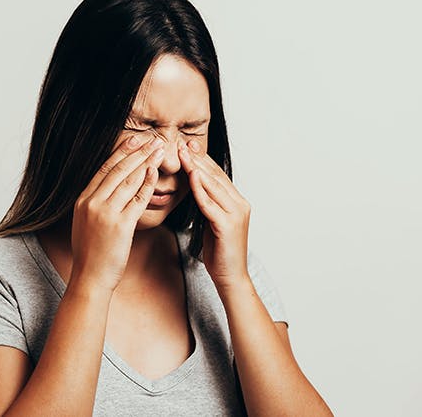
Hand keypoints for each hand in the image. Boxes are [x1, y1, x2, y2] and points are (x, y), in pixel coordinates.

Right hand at [70, 135, 164, 291]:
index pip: (103, 170)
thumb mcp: (85, 224)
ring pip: (128, 180)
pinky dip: (147, 183)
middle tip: (151, 138)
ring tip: (158, 149)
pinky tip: (156, 172)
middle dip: (136, 152)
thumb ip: (93, 205)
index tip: (133, 140)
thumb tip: (104, 191)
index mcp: (82, 201)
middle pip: (117, 170)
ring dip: (145, 162)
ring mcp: (105, 213)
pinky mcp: (120, 225)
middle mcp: (92, 203)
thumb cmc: (92, 255)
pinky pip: (137, 199)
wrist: (90, 278)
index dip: (120, 153)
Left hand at [178, 139, 250, 288]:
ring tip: (182, 154)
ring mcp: (236, 214)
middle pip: (215, 176)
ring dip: (196, 168)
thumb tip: (196, 190)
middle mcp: (240, 204)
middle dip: (198, 158)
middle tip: (182, 142)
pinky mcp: (228, 226)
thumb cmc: (220, 253)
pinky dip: (200, 189)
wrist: (231, 278)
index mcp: (237, 202)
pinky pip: (210, 204)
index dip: (202, 159)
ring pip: (213, 186)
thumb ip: (208, 205)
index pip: (217, 175)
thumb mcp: (211, 223)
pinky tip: (190, 177)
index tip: (186, 145)